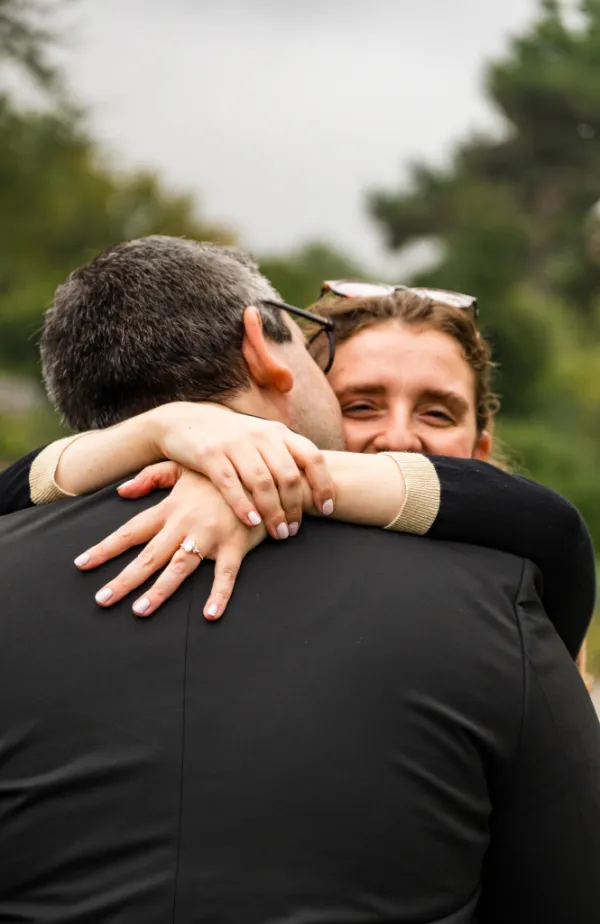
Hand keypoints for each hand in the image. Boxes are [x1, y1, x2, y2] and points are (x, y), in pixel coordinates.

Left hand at [75, 467, 266, 618]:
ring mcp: (210, 536)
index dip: (105, 548)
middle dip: (124, 579)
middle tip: (102, 599)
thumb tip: (121, 491)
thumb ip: (153, 477)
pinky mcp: (235, 546)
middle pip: (149, 556)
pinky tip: (210, 615)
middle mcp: (185, 524)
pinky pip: (226, 575)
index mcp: (171, 508)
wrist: (261, 471)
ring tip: (140, 610)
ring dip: (159, 591)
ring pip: (179, 568)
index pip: (131, 531)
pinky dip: (219, 595)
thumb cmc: (220, 473)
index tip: (82, 564)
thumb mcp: (184, 467)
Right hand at [147, 402, 334, 539]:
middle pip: (288, 475)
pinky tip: (252, 522)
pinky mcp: (210, 454)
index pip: (312, 457)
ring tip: (278, 533)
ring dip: (273, 512)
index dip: (323, 484)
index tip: (326, 509)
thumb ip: (285, 456)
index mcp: (278, 432)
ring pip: (262, 482)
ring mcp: (235, 444)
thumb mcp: (262, 439)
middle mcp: (260, 435)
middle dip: (295, 507)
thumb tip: (316, 486)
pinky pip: (230, 484)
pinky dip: (243, 505)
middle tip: (293, 530)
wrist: (184, 421)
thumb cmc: (231, 438)